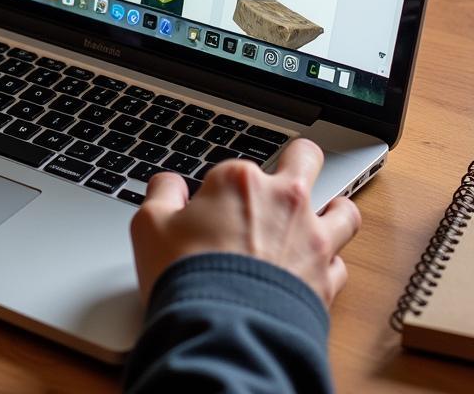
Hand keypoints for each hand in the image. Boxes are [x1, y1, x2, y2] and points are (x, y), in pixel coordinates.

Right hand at [130, 138, 360, 308]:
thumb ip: (162, 194)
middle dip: (299, 159)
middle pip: (306, 158)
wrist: (225, 333)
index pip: (234, 168)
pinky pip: (340, 263)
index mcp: (239, 181)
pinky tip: (316, 268)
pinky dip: (329, 264)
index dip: (219, 188)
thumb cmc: (187, 275)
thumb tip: (169, 185)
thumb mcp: (149, 226)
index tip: (206, 208)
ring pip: (343, 210)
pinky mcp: (327, 280)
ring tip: (326, 213)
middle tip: (287, 171)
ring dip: (334, 209)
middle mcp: (282, 201)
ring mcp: (311, 239)